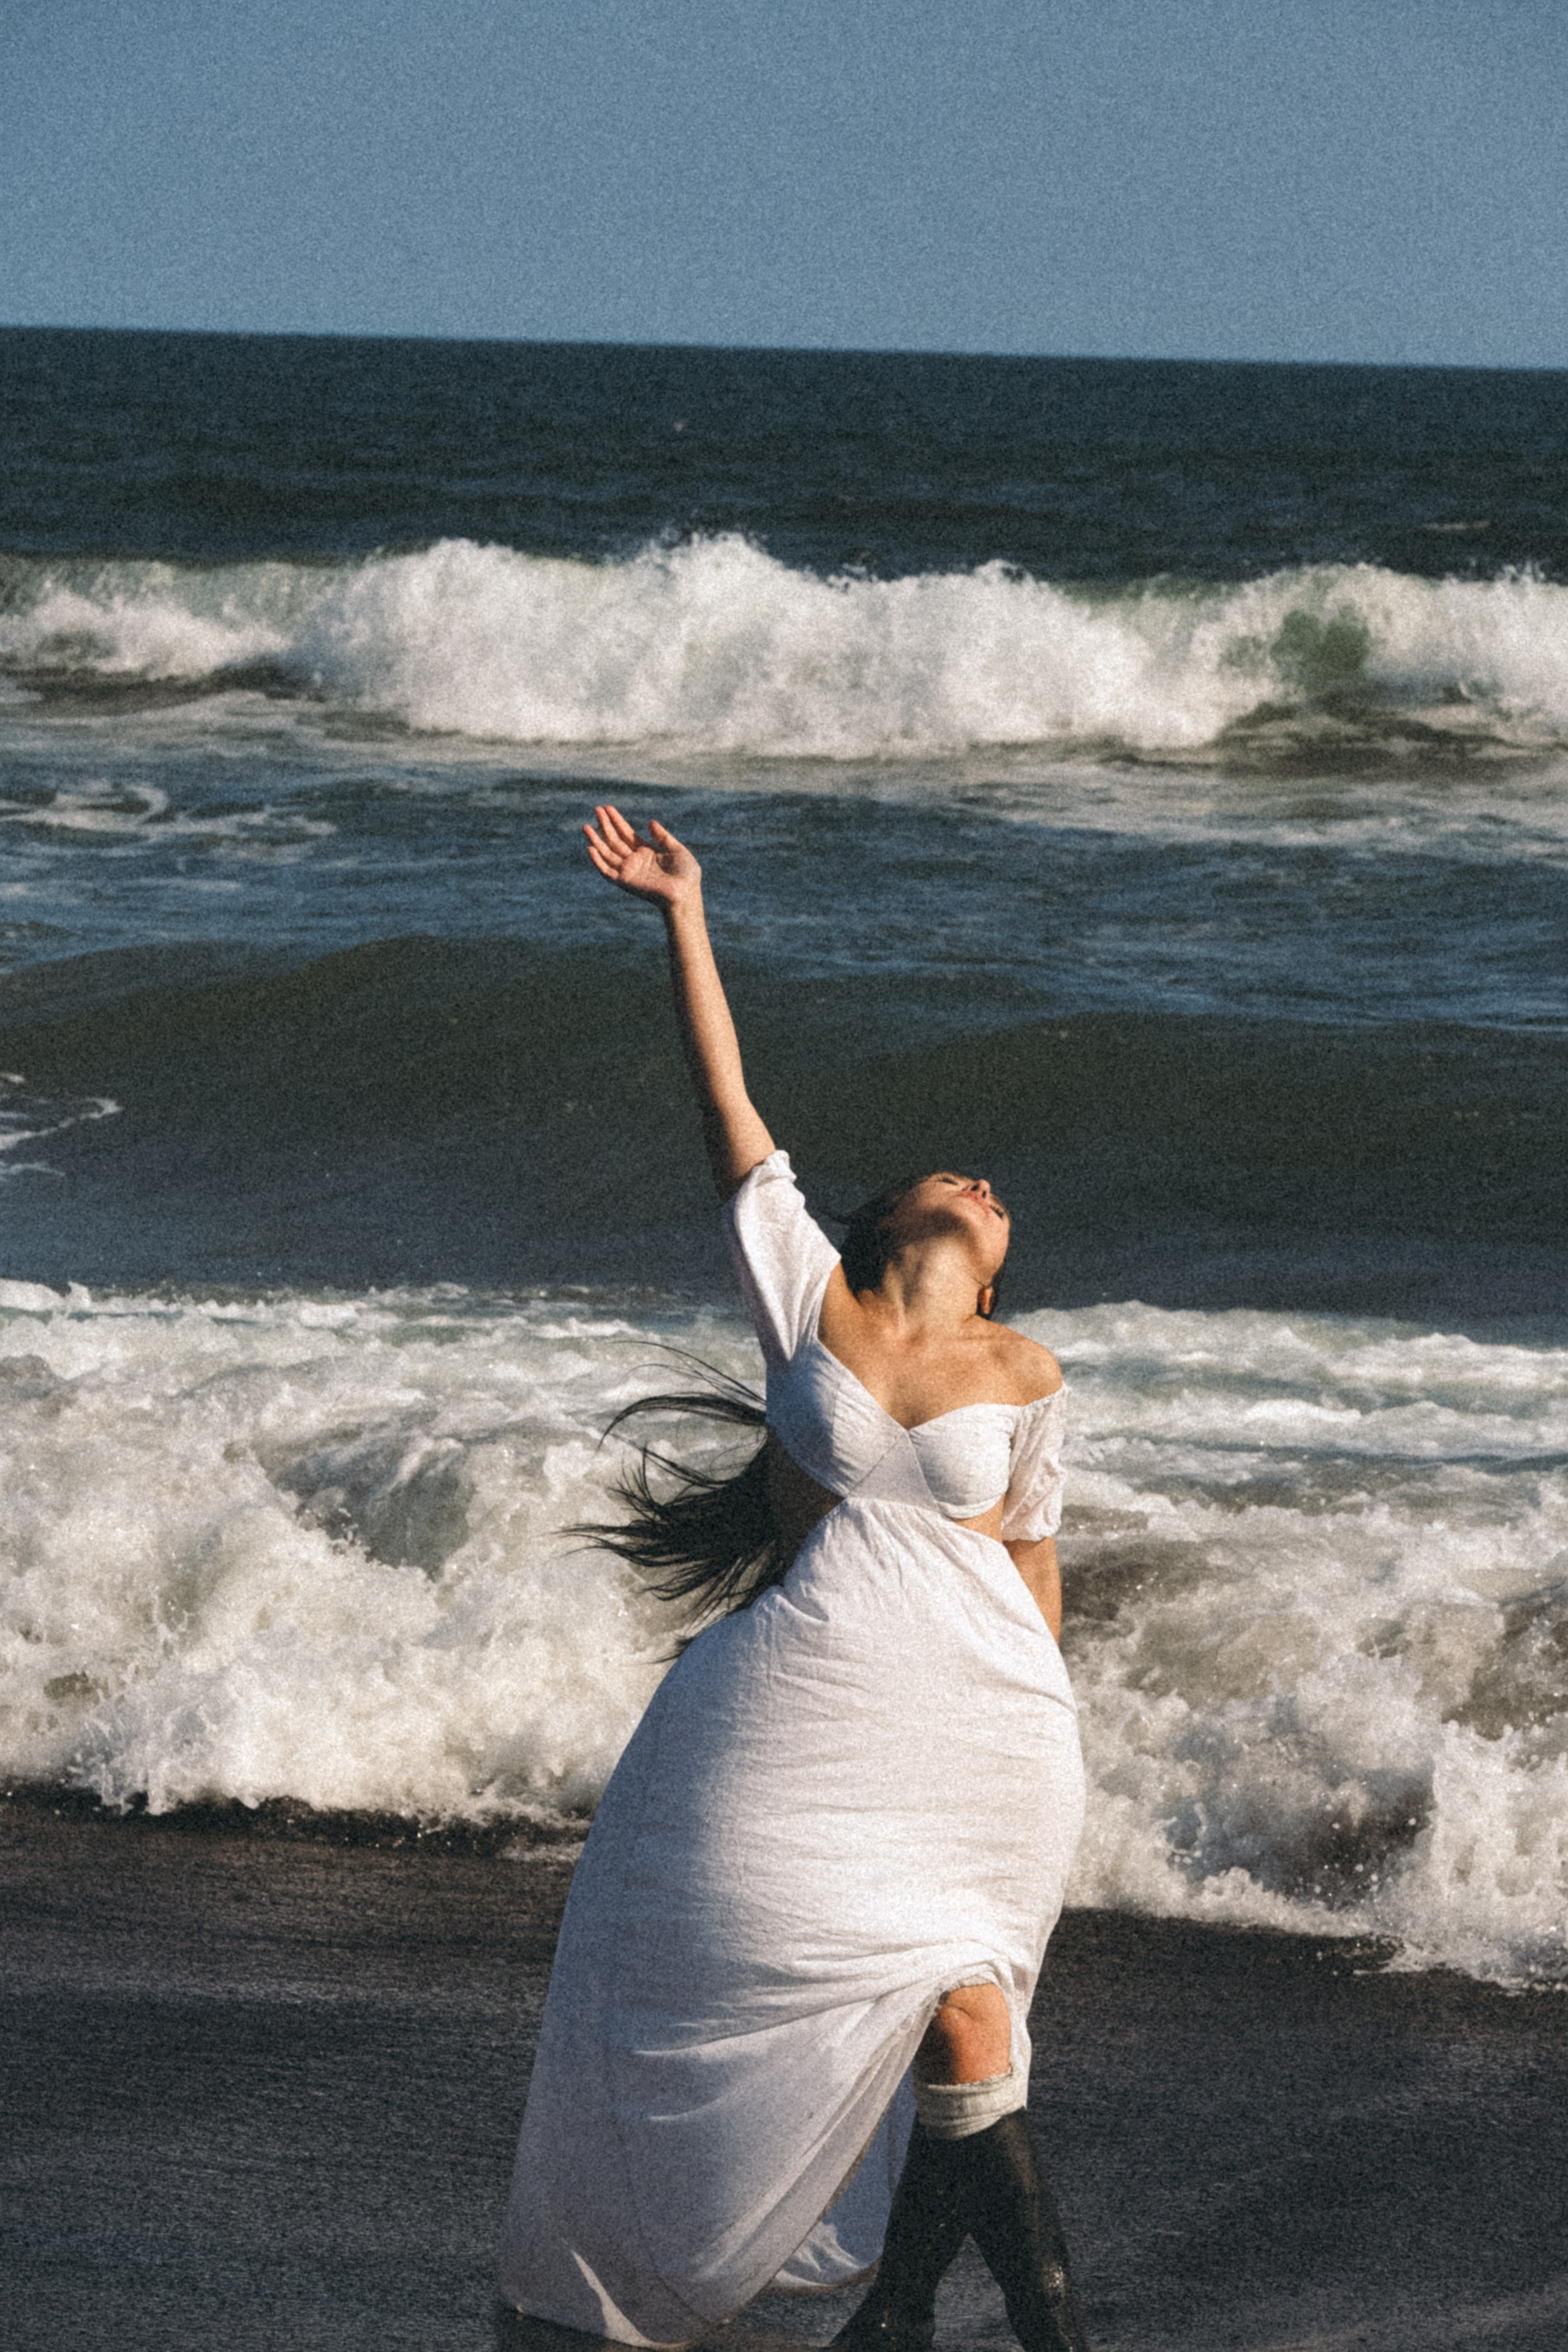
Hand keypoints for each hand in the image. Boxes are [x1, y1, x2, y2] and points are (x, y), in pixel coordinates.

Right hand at [583, 804, 700, 910]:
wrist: (685, 893)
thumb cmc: (686, 874)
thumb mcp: (676, 849)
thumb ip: (662, 836)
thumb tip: (650, 822)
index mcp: (646, 852)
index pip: (627, 833)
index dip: (617, 820)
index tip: (607, 808)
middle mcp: (635, 860)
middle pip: (615, 840)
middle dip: (605, 825)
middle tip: (596, 809)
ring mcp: (629, 871)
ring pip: (607, 853)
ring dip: (596, 840)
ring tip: (586, 826)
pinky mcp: (625, 881)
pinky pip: (607, 871)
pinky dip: (598, 861)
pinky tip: (591, 848)